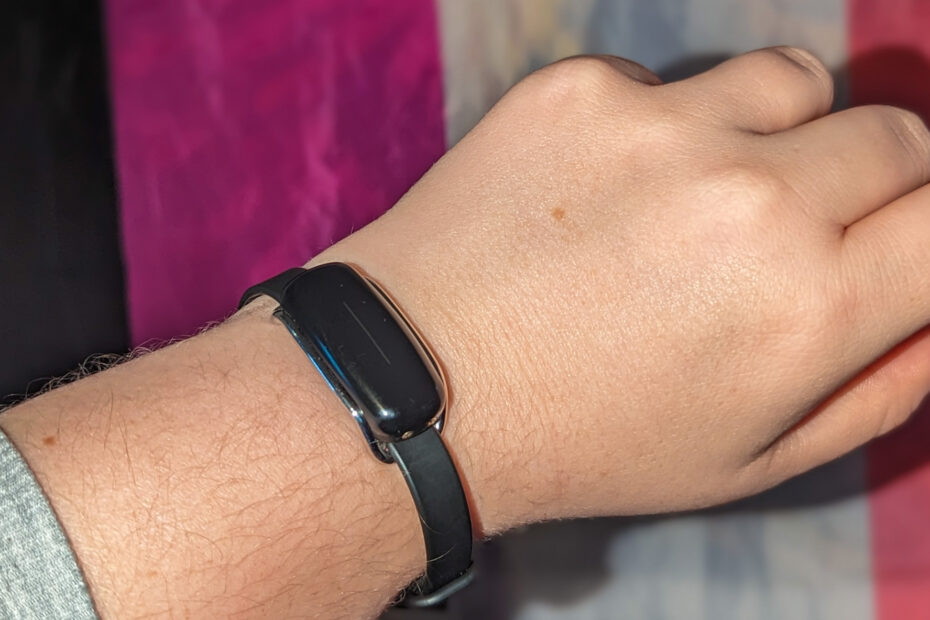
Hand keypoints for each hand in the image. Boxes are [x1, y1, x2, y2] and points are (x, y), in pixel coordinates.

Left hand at [313, 47, 929, 530]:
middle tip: (794, 229)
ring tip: (700, 200)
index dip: (926, 231)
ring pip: (793, 82)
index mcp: (807, 308)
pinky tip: (601, 193)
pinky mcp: (579, 90)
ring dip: (773, 135)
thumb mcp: (748, 459)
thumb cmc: (583, 437)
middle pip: (892, 136)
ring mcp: (658, 130)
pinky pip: (670, 83)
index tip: (892, 244)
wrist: (422, 383)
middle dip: (865, 183)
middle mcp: (748, 201)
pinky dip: (660, 129)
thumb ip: (879, 387)